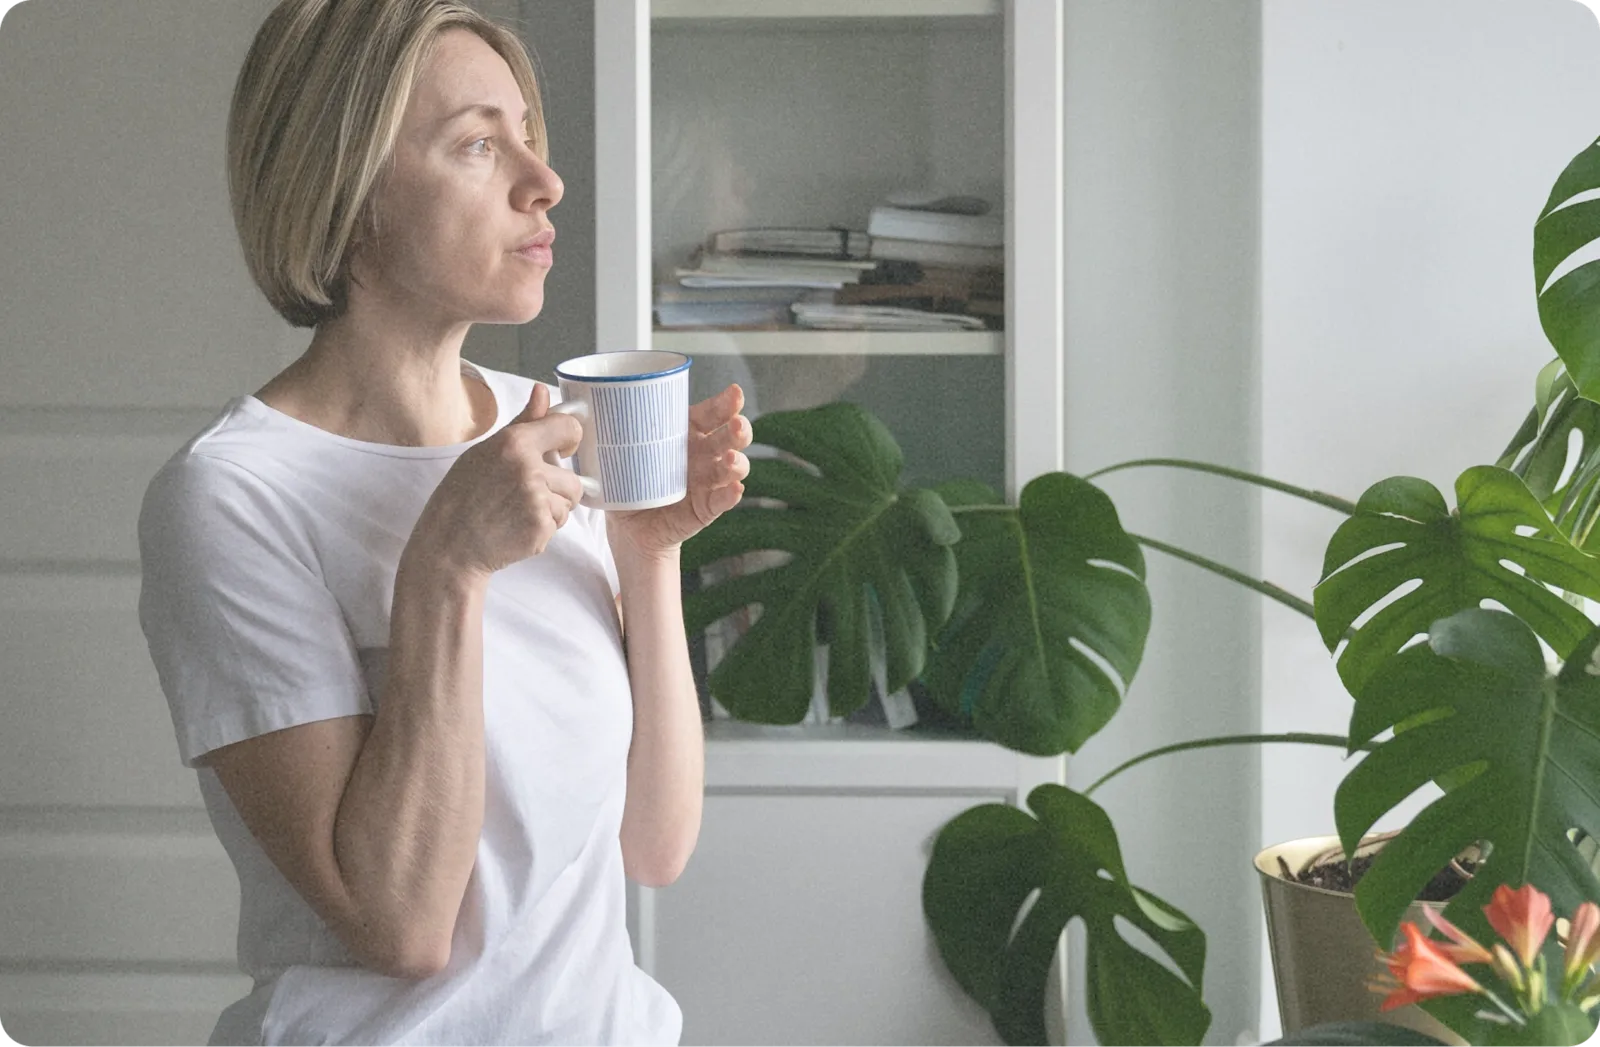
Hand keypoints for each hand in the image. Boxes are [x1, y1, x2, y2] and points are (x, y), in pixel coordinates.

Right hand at [405, 382, 585, 580]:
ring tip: (519, 512)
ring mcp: (536, 499)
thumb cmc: (463, 495)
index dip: (570, 439)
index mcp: (514, 442)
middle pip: (574, 478)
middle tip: (525, 496)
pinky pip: (559, 524)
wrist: (450, 544)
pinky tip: (516, 527)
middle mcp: (528, 468)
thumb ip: (522, 423)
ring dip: (552, 510)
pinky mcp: (540, 527)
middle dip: (557, 489)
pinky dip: (543, 528)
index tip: (562, 449)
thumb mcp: (485, 451)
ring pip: (568, 503)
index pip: (568, 427)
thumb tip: (542, 391)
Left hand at [606, 384, 751, 561]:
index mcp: (686, 433)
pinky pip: (722, 501)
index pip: (711, 413)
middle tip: (736, 424)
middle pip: (730, 437)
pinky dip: (730, 495)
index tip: (734, 394)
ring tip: (729, 460)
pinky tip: (734, 489)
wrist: (627, 526)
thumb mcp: (616, 453)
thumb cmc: (626, 482)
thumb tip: (576, 406)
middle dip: (739, 429)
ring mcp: (708, 482)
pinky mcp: (706, 508)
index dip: (725, 403)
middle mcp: (703, 454)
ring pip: (732, 468)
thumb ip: (604, 432)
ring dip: (736, 462)